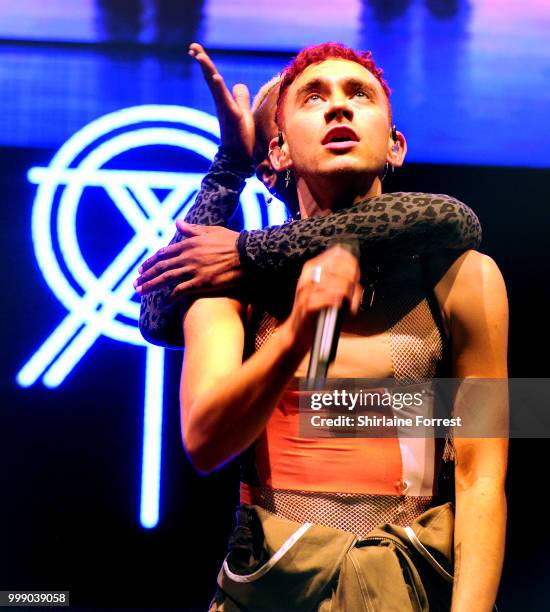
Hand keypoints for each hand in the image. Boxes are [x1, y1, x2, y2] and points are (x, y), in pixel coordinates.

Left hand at [134, 220, 241, 299]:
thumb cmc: (231, 241)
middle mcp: (187, 257)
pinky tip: (164, 303)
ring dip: (151, 285)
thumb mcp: (210, 231)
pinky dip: (171, 297)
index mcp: (188, 244)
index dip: (151, 262)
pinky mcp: (201, 283)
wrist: (247, 254)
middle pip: (161, 267)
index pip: (164, 253)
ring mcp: (193, 270)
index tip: (141, 268)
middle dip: (145, 275)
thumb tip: (177, 223)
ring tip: (140, 292)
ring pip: (166, 278)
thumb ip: (192, 230)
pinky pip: (181, 291)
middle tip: (135, 283)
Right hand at [188, 42, 254, 157]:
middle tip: (192, 47)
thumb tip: (238, 85)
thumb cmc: (241, 138)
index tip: (196, 50)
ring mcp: (226, 109)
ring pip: (215, 86)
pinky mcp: (232, 117)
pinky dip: (219, 88)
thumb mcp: (243, 112)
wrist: (238, 158)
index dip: (206, 64)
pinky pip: (225, 100)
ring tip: (200, 56)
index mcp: (224, 101)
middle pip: (210, 78)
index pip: (214, 78)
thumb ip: (241, 98)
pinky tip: (215, 76)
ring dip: (208, 70)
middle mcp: (222, 103)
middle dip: (203, 62)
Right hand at [282, 246, 362, 353]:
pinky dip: (336, 301)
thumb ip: (336, 278)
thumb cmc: (314, 311)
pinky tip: (340, 305)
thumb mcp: (322, 289)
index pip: (335, 255)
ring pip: (332, 281)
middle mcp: (307, 277)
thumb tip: (355, 271)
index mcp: (311, 269)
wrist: (297, 332)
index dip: (350, 262)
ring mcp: (305, 292)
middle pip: (335, 267)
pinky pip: (326, 298)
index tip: (356, 273)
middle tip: (355, 288)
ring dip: (346, 291)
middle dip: (350, 277)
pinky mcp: (306, 307)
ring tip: (350, 300)